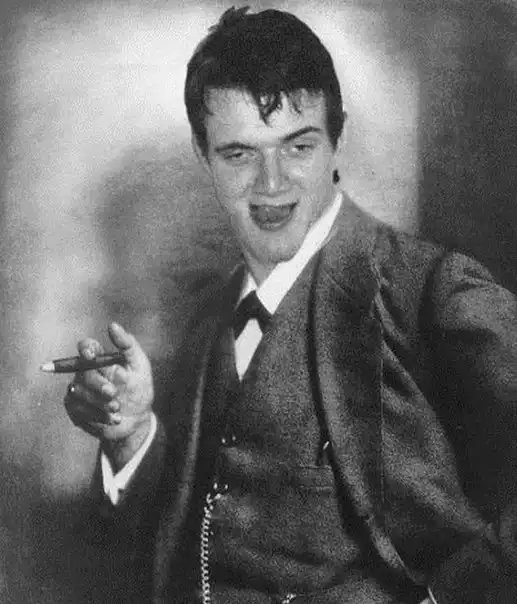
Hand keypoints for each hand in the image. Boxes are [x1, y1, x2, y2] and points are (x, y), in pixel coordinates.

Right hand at [64, 322, 153, 469]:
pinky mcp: (76, 410)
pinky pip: (79, 411)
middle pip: (82, 373)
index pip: (87, 347)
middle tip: (113, 393)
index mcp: (101, 359)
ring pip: (78, 393)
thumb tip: (112, 325)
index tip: (91, 355)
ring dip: (99, 402)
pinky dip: (98, 416)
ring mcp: (79, 391)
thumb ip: (128, 345)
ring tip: (117, 409)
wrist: (137, 420)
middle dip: (98, 384)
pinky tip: (114, 419)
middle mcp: (86, 373)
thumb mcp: (140, 366)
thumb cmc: (139, 389)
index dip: (86, 349)